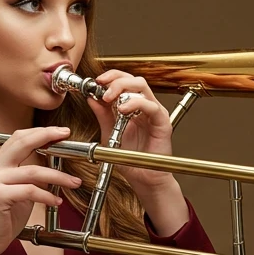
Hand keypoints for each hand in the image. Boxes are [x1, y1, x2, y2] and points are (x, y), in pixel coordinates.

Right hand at [0, 127, 82, 254]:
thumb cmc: (3, 218)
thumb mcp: (19, 191)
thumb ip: (30, 176)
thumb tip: (53, 165)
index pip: (18, 138)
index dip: (40, 132)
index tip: (60, 132)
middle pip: (22, 143)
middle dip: (47, 136)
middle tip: (66, 136)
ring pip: (33, 171)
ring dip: (58, 177)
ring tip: (73, 182)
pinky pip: (30, 191)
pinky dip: (47, 196)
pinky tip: (56, 202)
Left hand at [85, 70, 175, 192]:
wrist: (142, 178)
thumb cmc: (130, 159)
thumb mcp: (109, 133)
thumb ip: (102, 115)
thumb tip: (91, 98)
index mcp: (133, 106)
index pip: (125, 81)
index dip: (111, 76)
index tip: (97, 80)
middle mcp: (145, 106)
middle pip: (134, 79)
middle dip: (116, 79)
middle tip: (102, 87)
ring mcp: (155, 113)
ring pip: (142, 87)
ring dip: (123, 88)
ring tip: (109, 98)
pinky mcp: (162, 123)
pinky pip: (152, 106)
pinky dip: (136, 104)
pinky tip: (123, 110)